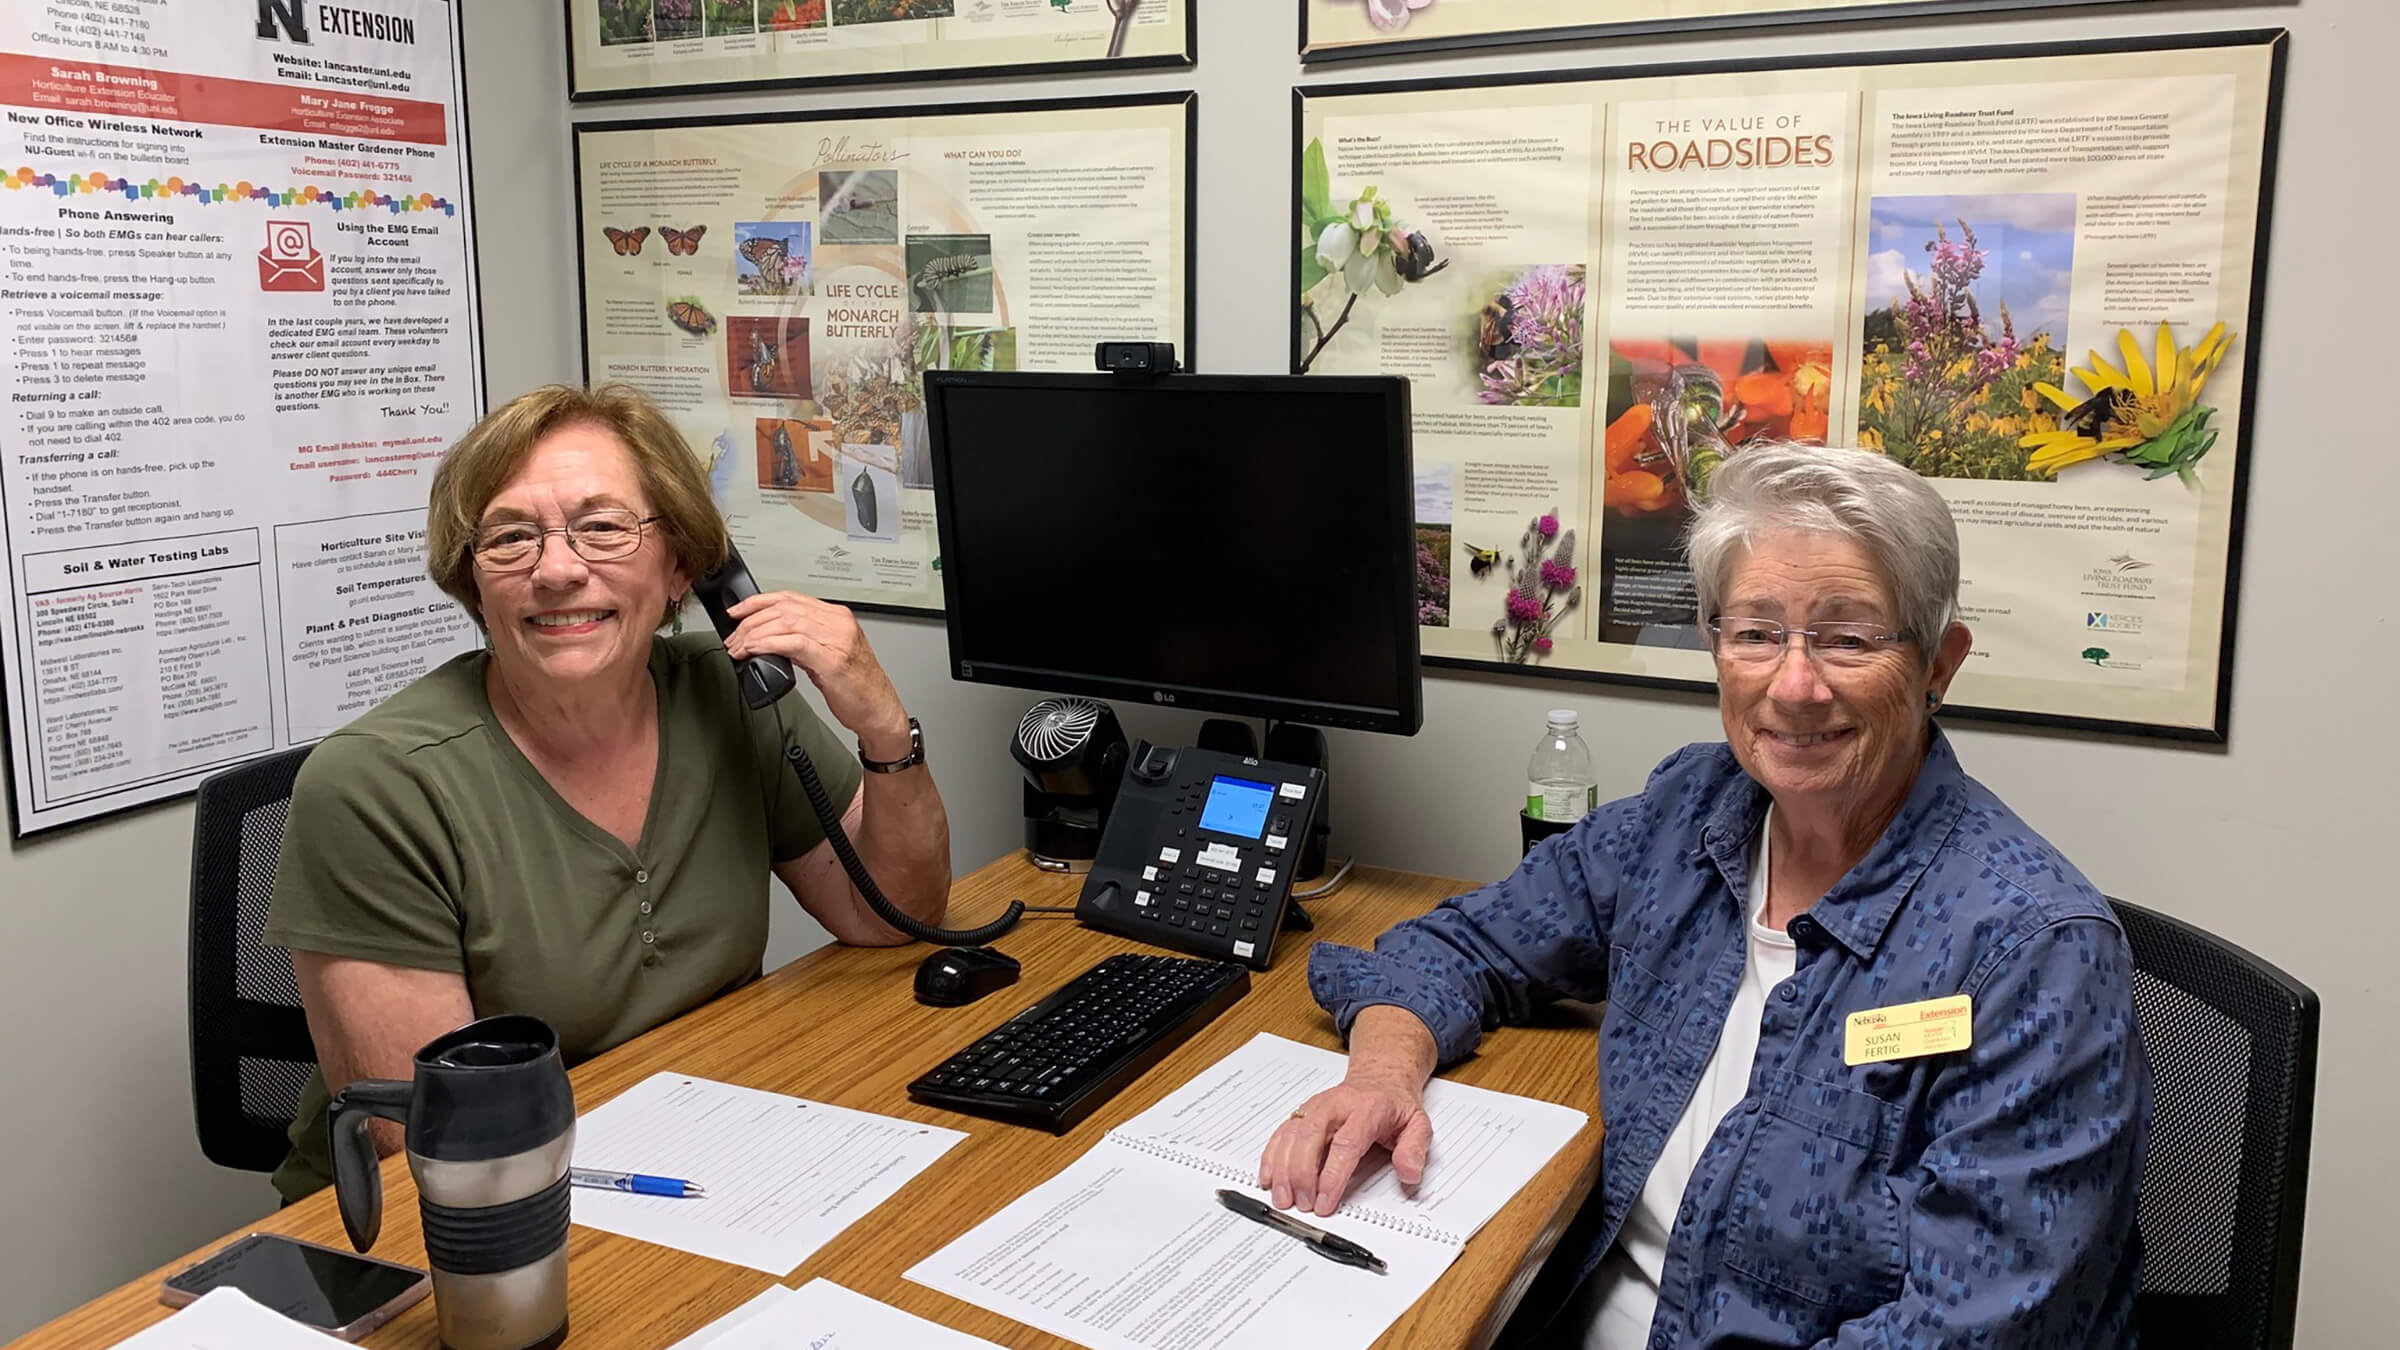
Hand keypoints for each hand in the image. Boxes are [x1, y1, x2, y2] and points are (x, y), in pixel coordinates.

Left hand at [722, 591, 907, 751]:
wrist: (879, 710)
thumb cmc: (858, 687)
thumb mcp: (829, 654)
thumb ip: (804, 640)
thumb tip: (770, 638)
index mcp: (837, 617)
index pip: (791, 597)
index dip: (759, 602)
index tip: (738, 611)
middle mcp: (838, 623)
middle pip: (784, 608)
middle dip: (751, 621)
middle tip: (734, 638)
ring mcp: (837, 639)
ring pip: (786, 621)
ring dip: (755, 633)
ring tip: (740, 647)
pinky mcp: (832, 659)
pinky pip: (793, 642)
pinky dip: (768, 643)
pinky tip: (754, 650)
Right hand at [1257, 1066, 1432, 1216]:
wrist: (1379, 1077)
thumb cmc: (1394, 1105)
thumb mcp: (1418, 1124)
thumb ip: (1414, 1150)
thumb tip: (1408, 1173)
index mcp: (1367, 1108)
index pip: (1346, 1144)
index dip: (1332, 1176)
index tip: (1325, 1202)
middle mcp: (1336, 1104)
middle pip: (1311, 1137)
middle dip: (1302, 1174)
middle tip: (1303, 1204)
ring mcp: (1316, 1107)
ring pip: (1292, 1134)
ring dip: (1283, 1169)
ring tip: (1284, 1198)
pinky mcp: (1303, 1112)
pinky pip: (1282, 1132)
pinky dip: (1272, 1155)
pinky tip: (1269, 1177)